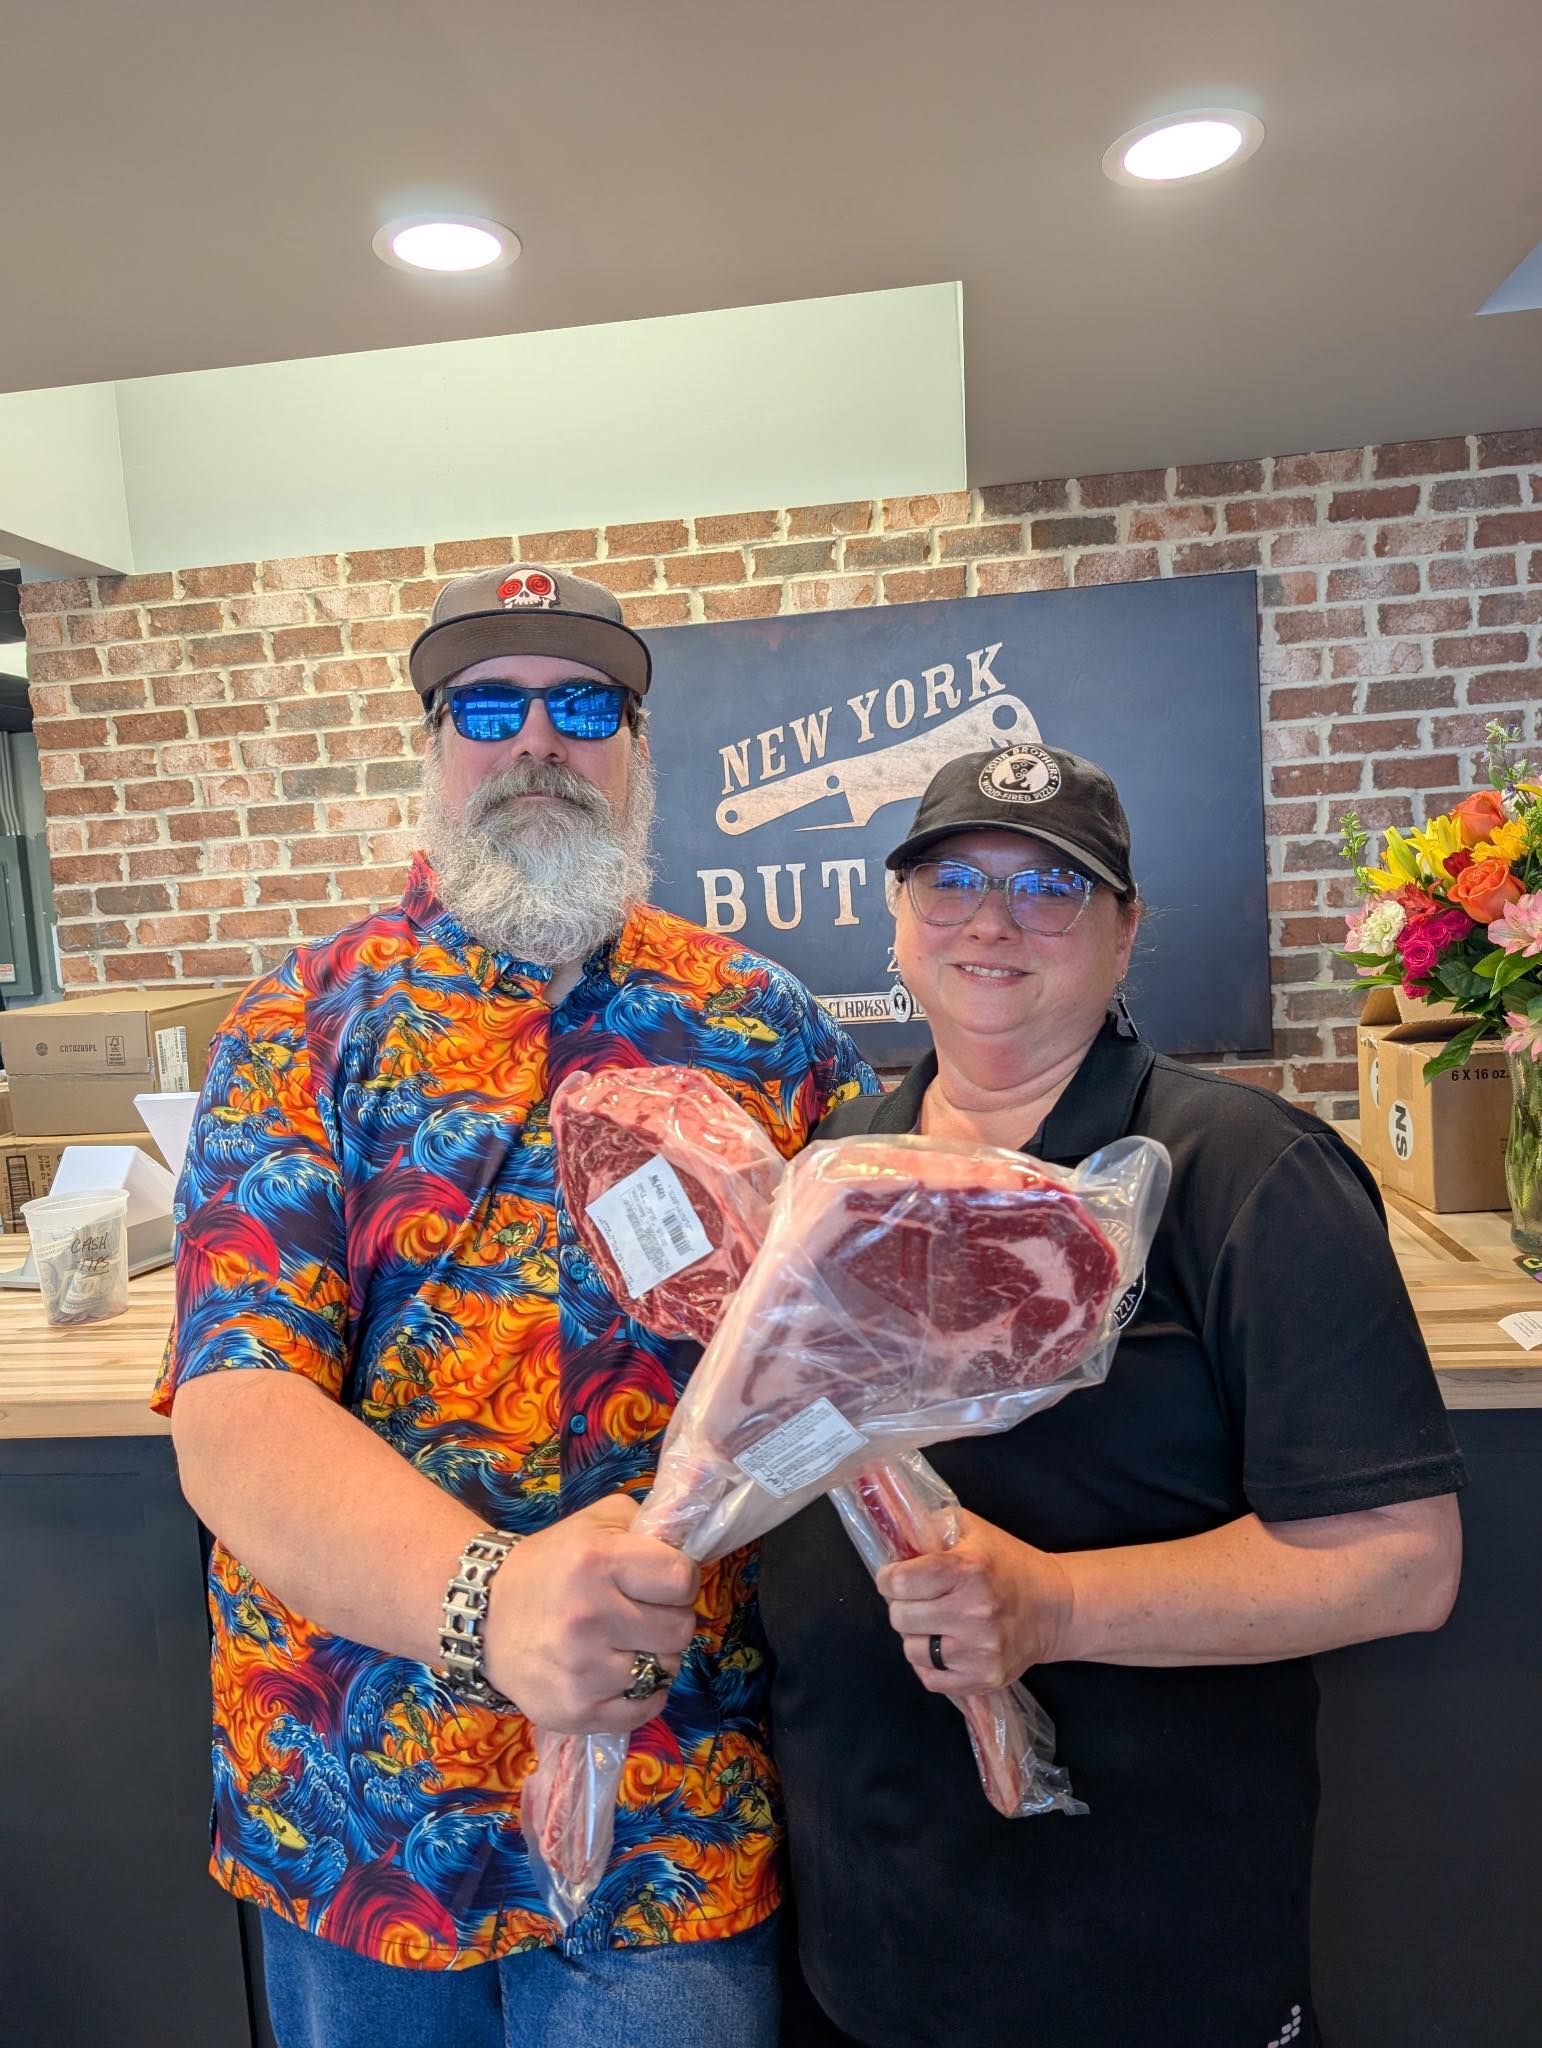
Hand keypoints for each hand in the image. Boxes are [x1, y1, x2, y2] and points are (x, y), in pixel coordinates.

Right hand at [480, 1496, 701, 1732]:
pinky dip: (643, 1693)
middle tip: (642, 1613)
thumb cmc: (552, 1565)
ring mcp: (583, 1671)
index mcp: (595, 1562)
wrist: (486, 1618)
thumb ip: (647, 1525)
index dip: (679, 1579)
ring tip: (625, 1642)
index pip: (682, 1579)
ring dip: (655, 1656)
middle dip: (669, 1618)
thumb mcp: (595, 1523)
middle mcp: (588, 1618)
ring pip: (667, 1669)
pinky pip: (647, 1709)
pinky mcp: (577, 1711)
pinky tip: (619, 1673)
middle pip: (681, 1628)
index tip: (661, 1582)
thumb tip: (690, 1549)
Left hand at [876, 1510, 1074, 1695]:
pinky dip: (930, 1664)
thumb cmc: (1007, 1564)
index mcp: (967, 1570)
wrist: (1055, 1607)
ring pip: (911, 1651)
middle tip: (922, 1599)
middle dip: (904, 1606)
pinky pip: (930, 1679)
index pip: (899, 1582)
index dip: (889, 1578)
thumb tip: (893, 1538)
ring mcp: (979, 1651)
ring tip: (937, 1623)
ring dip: (917, 1636)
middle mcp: (973, 1612)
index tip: (895, 1577)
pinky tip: (946, 1646)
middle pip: (900, 1618)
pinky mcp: (984, 1679)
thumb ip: (929, 1527)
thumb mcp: (971, 1530)